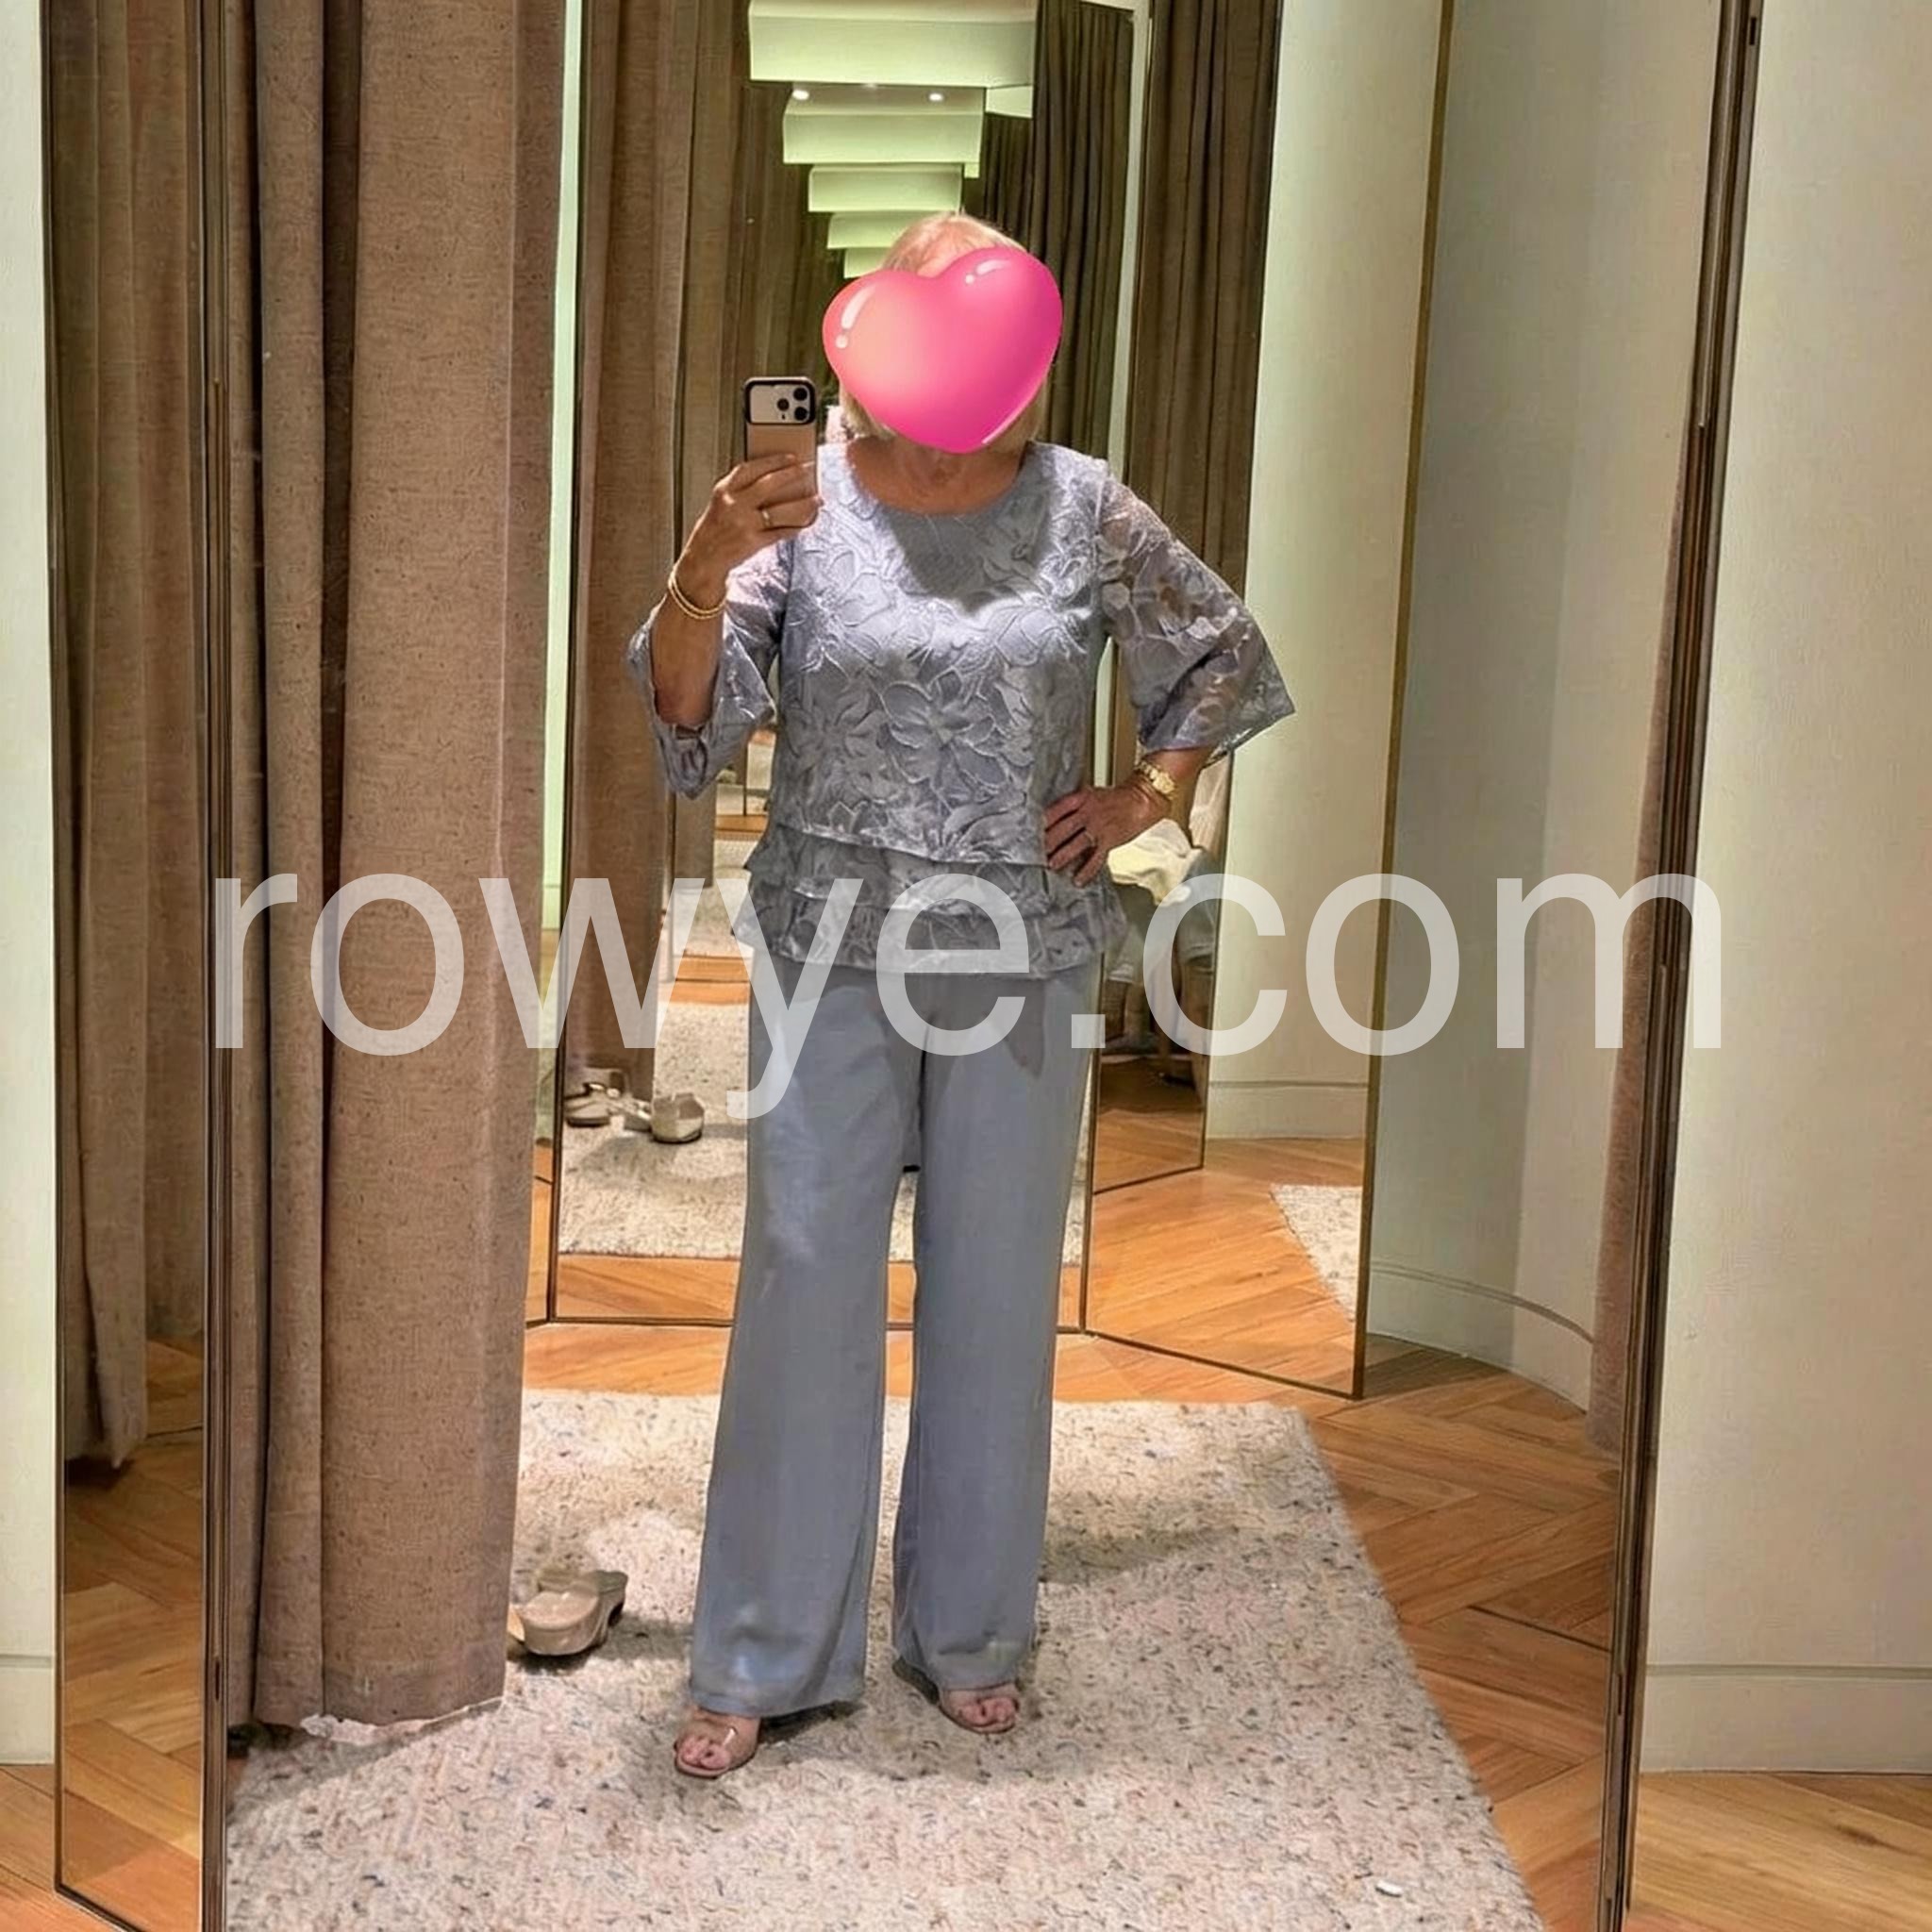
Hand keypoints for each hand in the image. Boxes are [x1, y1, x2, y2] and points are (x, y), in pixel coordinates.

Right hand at [678, 454, 820, 602]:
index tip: (790, 457)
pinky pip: (780, 532)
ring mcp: (744, 524)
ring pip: (780, 511)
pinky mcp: (753, 542)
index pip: (751, 468)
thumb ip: (741, 491)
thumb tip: (775, 481)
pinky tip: (805, 523)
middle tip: (808, 469)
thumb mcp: (721, 503)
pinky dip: (794, 528)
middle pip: (768, 484)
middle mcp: (734, 505)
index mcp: (723, 491)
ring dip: (802, 505)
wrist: (703, 559)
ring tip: (817, 499)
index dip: (772, 461)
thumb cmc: (714, 531)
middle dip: (791, 474)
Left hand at [1044, 783, 1166, 885]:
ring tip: (1051, 865)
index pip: (1055, 811)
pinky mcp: (1109, 840)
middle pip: (1062, 829)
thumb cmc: (1116, 798)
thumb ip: (1073, 804)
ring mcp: (1098, 827)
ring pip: (1075, 844)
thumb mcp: (1090, 794)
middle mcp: (1087, 812)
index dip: (1042, 823)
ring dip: (1061, 856)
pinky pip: (1095, 859)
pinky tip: (1077, 879)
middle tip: (1035, 853)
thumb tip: (1053, 818)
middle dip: (1048, 843)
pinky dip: (1086, 871)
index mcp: (1081, 798)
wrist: (1142, 799)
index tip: (1031, 833)